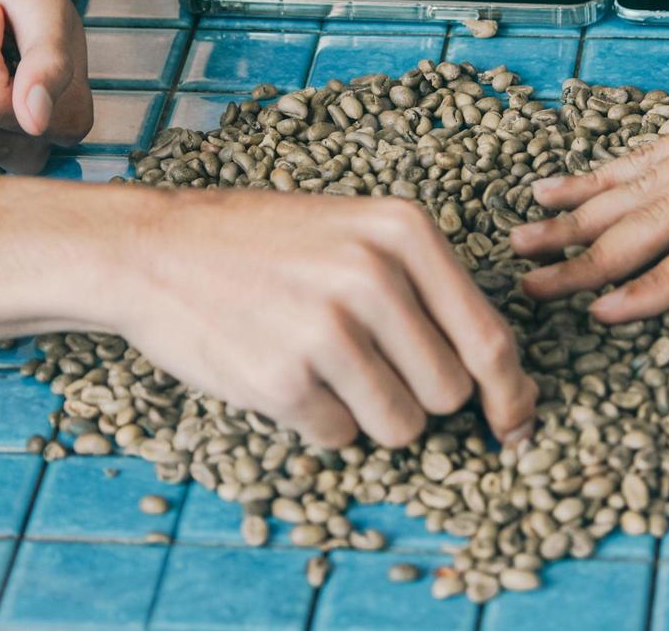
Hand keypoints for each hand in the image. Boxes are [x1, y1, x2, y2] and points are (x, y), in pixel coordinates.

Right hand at [99, 187, 537, 448]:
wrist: (154, 249)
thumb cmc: (265, 246)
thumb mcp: (356, 235)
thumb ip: (431, 294)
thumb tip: (509, 385)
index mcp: (403, 231)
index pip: (489, 340)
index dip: (511, 395)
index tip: (514, 426)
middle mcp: (373, 276)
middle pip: (449, 392)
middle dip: (419, 397)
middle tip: (367, 365)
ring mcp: (327, 330)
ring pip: (401, 426)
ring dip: (370, 415)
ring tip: (322, 366)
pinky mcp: (282, 379)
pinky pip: (338, 437)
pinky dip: (316, 421)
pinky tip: (281, 371)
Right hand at [510, 0, 668, 322]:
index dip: (656, 284)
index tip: (601, 311)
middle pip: (653, 214)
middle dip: (586, 254)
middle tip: (528, 282)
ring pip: (638, 179)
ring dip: (577, 211)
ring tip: (520, 233)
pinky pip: (652, 150)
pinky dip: (603, 170)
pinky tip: (565, 183)